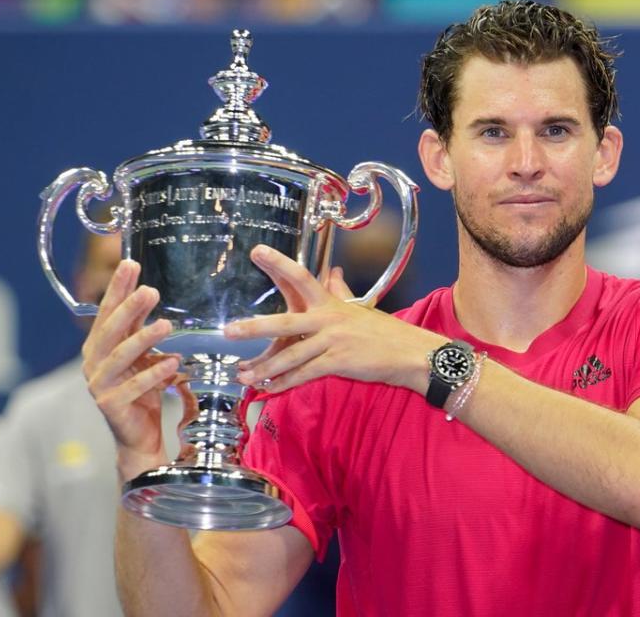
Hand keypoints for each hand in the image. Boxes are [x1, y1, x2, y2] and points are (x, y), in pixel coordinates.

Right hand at [81, 260, 181, 480]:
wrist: (138, 436)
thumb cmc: (141, 391)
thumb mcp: (142, 355)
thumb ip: (140, 328)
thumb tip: (148, 292)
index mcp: (98, 346)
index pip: (107, 311)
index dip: (118, 288)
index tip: (131, 264)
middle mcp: (93, 363)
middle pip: (110, 330)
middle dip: (128, 308)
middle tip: (150, 290)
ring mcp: (99, 385)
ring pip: (120, 357)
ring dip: (143, 339)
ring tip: (166, 324)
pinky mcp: (111, 405)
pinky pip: (134, 386)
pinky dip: (154, 373)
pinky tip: (173, 362)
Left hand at [223, 245, 443, 394]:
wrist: (410, 354)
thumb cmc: (384, 332)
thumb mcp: (360, 307)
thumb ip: (341, 291)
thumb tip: (333, 271)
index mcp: (331, 302)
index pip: (301, 277)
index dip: (278, 263)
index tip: (257, 251)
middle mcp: (328, 319)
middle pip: (284, 322)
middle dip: (254, 328)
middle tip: (229, 331)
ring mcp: (332, 341)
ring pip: (290, 356)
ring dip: (264, 368)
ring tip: (243, 375)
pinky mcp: (338, 362)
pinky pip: (305, 374)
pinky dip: (285, 383)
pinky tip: (270, 388)